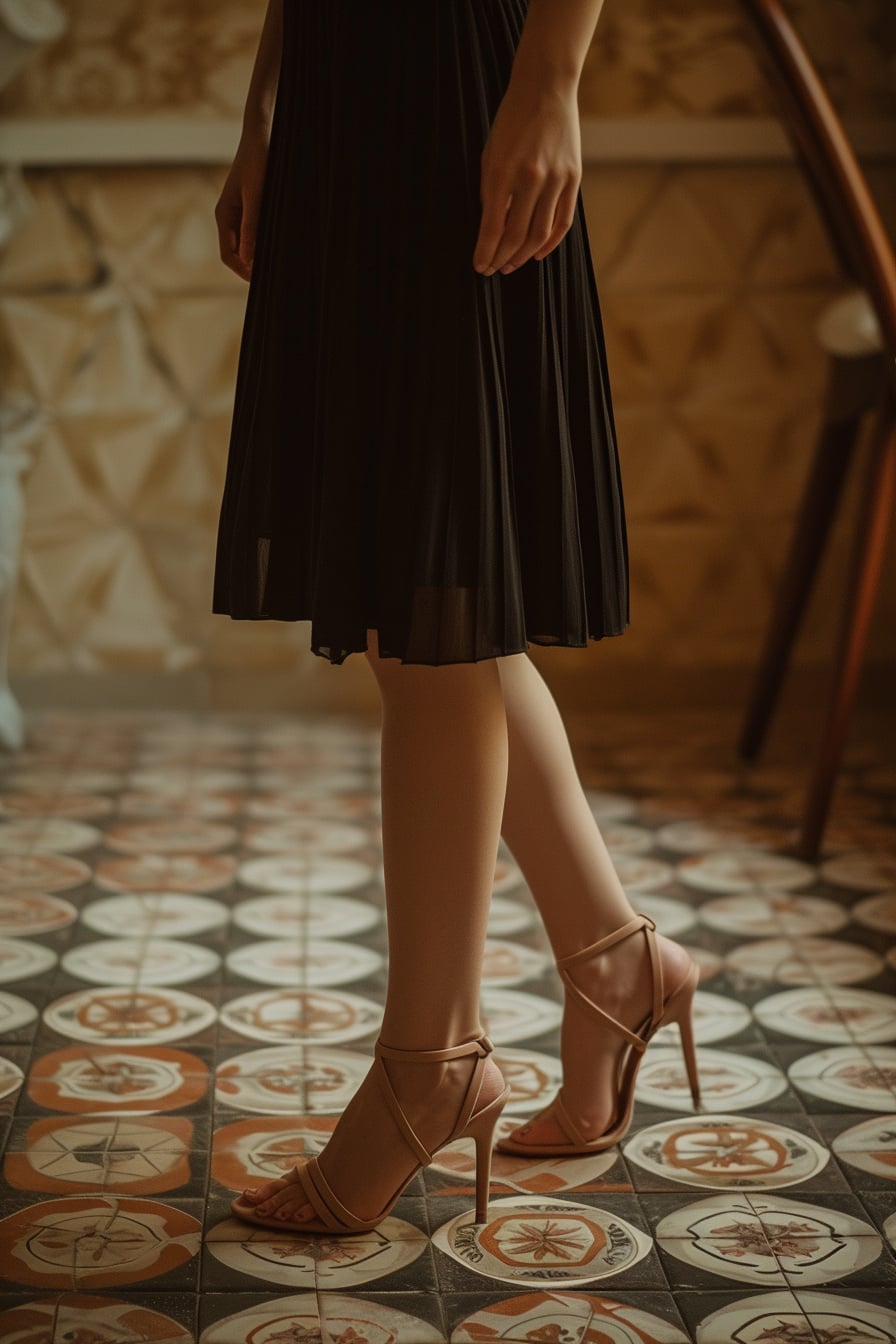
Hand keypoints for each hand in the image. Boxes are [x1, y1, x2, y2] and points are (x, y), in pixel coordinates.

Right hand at [214, 129, 269, 280]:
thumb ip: (251, 226)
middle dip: (251, 267)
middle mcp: (229, 216)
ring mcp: (240, 212)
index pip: (228, 255)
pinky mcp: (252, 207)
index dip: (243, 271)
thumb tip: (248, 259)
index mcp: (224, 215)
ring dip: (259, 256)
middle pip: (237, 254)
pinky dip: (264, 242)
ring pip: (247, 245)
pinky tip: (279, 244)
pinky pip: (255, 233)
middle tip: (274, 276)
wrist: (261, 135)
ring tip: (278, 261)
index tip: (261, 281)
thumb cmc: (258, 160)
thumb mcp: (257, 195)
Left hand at [473, 82, 581, 276]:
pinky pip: (562, 221)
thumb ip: (491, 192)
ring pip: (540, 234)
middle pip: (517, 236)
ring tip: (511, 264)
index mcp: (504, 171)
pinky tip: (537, 253)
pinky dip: (550, 243)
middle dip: (502, 258)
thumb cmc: (512, 121)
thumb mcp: (491, 154)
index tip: (479, 267)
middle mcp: (532, 178)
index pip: (493, 226)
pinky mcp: (573, 178)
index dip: (485, 252)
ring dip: (523, 256)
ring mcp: (556, 179)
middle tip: (493, 270)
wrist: (546, 88)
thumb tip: (492, 230)